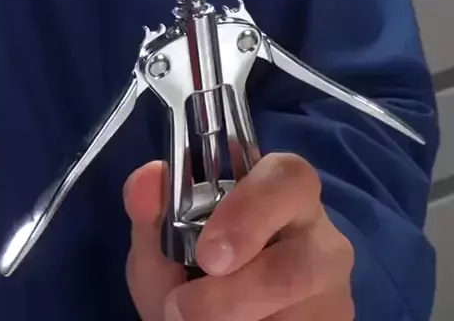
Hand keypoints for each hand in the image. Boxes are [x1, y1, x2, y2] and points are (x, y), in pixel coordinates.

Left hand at [123, 153, 354, 319]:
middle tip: (186, 308)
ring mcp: (334, 285)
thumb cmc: (191, 274)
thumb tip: (147, 176)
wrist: (212, 319)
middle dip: (249, 284)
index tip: (208, 253)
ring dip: (240, 318)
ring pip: (304, 305)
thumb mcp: (162, 247)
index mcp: (278, 193)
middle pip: (313, 251)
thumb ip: (153, 212)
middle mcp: (318, 233)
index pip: (290, 176)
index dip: (252, 209)